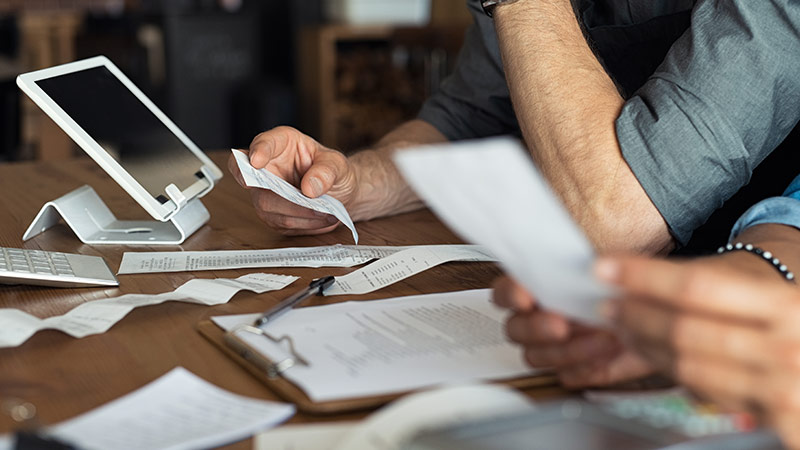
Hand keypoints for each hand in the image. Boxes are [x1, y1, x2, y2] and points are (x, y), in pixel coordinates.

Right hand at [228, 126, 358, 234]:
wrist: (340, 193)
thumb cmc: (333, 171)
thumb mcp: (338, 164)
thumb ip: (327, 171)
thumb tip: (309, 188)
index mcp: (281, 143)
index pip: (262, 143)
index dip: (257, 151)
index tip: (257, 162)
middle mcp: (267, 167)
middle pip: (257, 183)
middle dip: (285, 197)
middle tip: (313, 201)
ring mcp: (265, 193)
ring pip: (268, 208)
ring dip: (299, 214)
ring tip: (326, 213)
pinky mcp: (272, 215)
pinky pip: (281, 223)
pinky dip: (304, 224)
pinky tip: (322, 219)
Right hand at [492, 276, 653, 387]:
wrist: (654, 314)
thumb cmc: (626, 287)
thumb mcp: (614, 267)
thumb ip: (594, 265)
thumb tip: (591, 267)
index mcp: (537, 287)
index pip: (505, 291)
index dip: (511, 295)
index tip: (526, 298)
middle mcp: (537, 319)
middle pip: (515, 330)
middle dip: (537, 328)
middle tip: (562, 325)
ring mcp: (552, 347)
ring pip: (536, 357)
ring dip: (568, 350)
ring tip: (602, 337)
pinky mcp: (574, 369)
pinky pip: (567, 376)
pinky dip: (586, 368)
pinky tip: (606, 356)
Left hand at [597, 256, 799, 448]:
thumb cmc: (789, 312)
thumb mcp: (763, 286)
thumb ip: (708, 283)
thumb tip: (636, 279)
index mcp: (784, 305)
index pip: (697, 287)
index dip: (643, 277)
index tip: (605, 269)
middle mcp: (786, 348)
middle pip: (684, 331)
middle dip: (635, 316)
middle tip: (608, 304)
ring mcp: (783, 389)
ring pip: (687, 367)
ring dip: (644, 346)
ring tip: (625, 330)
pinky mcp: (776, 421)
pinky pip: (705, 395)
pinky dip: (673, 373)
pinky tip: (657, 356)